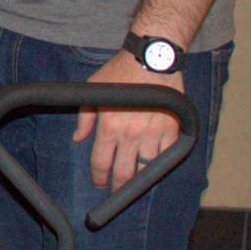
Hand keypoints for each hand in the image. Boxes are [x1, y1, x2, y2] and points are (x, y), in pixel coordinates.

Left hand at [75, 52, 183, 190]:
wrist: (151, 60)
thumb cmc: (119, 72)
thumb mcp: (94, 90)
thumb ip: (85, 118)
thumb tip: (78, 139)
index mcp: (109, 126)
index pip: (101, 163)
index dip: (99, 178)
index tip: (99, 184)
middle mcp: (131, 134)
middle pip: (124, 173)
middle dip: (118, 186)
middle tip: (115, 190)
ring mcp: (154, 134)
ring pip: (147, 168)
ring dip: (140, 178)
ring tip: (135, 182)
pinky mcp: (172, 130)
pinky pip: (168, 155)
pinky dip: (162, 163)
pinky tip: (155, 166)